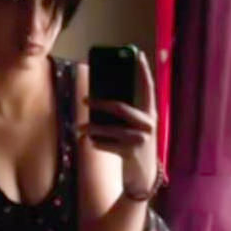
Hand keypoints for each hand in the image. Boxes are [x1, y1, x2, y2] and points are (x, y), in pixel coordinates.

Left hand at [78, 50, 157, 191]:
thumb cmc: (136, 148)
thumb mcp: (137, 129)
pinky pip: (106, 144)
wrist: (144, 177)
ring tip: (80, 127)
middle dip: (99, 102)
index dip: (143, 70)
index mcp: (150, 114)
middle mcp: (147, 125)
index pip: (148, 88)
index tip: (137, 53)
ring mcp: (139, 140)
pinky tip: (91, 142)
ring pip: (109, 128)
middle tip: (84, 99)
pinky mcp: (129, 153)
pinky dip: (96, 143)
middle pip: (120, 107)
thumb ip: (128, 114)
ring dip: (92, 128)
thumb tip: (102, 98)